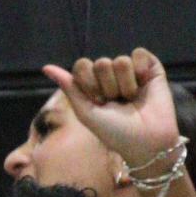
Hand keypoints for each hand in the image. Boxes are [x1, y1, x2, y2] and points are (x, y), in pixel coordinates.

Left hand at [42, 49, 178, 169]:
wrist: (146, 143)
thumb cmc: (115, 133)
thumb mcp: (86, 113)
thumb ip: (70, 88)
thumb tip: (45, 67)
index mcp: (93, 84)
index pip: (82, 66)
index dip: (89, 84)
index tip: (98, 102)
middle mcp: (111, 75)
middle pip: (101, 63)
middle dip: (108, 87)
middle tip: (117, 104)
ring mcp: (130, 70)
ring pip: (120, 61)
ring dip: (125, 85)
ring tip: (131, 100)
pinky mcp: (150, 67)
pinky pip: (139, 54)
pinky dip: (141, 70)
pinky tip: (144, 85)